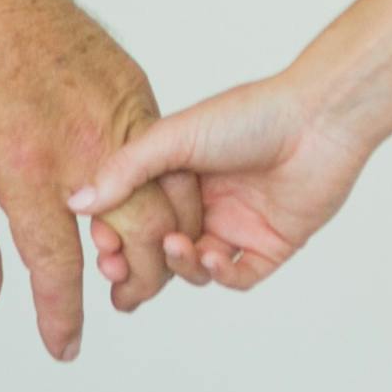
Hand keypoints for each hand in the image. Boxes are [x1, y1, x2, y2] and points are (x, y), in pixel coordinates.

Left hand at [0, 0, 203, 359]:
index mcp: (26, 167)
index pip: (57, 265)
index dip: (61, 316)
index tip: (63, 345)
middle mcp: (82, 144)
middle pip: (137, 240)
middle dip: (134, 286)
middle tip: (115, 301)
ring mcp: (118, 114)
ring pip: (169, 198)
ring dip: (162, 240)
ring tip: (135, 260)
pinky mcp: (135, 91)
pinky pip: (168, 152)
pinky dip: (168, 188)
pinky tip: (145, 204)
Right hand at [69, 66, 372, 291]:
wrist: (317, 121)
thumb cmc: (248, 116)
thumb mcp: (173, 137)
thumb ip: (125, 170)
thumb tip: (75, 202)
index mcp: (178, 173)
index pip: (136, 216)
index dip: (117, 236)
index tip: (102, 247)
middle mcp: (205, 201)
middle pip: (160, 250)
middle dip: (138, 267)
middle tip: (119, 273)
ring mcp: (237, 225)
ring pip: (195, 267)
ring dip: (180, 265)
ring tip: (176, 246)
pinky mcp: (271, 245)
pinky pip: (238, 276)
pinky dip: (219, 274)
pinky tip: (212, 256)